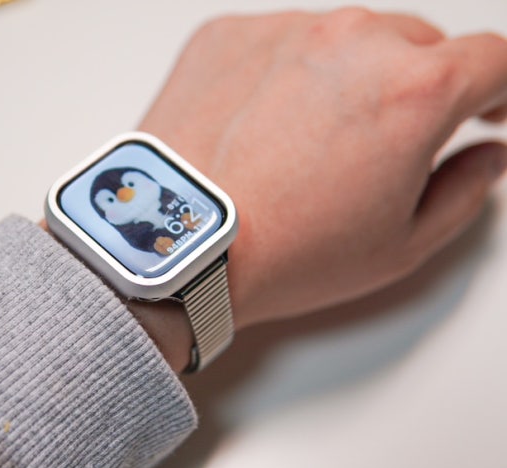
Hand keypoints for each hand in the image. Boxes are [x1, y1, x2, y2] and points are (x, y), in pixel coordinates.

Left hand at [139, 8, 506, 332]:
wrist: (174, 243)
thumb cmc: (281, 253)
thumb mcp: (401, 245)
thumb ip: (465, 190)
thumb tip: (484, 156)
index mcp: (412, 89)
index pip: (494, 59)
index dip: (502, 89)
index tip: (488, 109)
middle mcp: (349, 42)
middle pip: (417, 44)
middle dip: (422, 86)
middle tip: (394, 137)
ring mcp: (281, 31)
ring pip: (345, 40)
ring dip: (349, 77)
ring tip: (315, 140)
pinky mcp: (226, 36)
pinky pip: (278, 43)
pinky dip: (285, 74)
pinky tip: (265, 126)